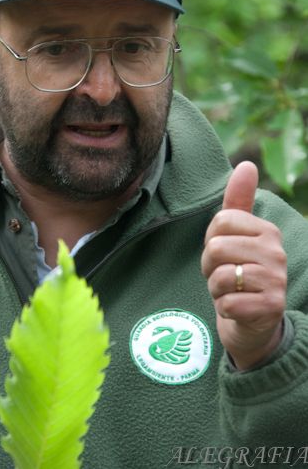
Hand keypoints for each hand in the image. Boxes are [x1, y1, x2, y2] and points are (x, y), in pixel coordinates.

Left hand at [201, 161, 286, 369]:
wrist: (253, 323)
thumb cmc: (239, 272)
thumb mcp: (236, 235)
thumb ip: (238, 200)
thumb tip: (247, 164)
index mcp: (267, 230)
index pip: (220, 222)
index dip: (211, 241)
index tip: (223, 254)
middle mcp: (276, 252)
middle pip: (217, 248)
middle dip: (210, 267)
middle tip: (224, 276)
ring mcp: (277, 280)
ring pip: (221, 276)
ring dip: (216, 289)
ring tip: (231, 292)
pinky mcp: (272, 307)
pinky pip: (228, 303)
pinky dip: (225, 309)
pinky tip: (238, 309)